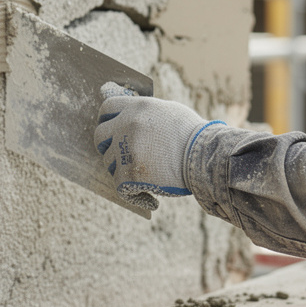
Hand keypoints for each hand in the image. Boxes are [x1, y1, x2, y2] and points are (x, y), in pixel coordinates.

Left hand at [94, 82, 220, 210]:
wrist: (206, 157)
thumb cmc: (194, 136)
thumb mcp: (169, 111)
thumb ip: (146, 112)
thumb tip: (133, 112)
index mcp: (137, 108)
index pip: (106, 109)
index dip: (106, 120)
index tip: (111, 130)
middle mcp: (127, 125)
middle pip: (99, 136)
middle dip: (106, 146)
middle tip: (120, 155)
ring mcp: (126, 148)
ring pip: (109, 162)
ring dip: (122, 170)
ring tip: (143, 177)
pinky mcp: (129, 172)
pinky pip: (119, 186)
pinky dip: (134, 195)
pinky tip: (151, 199)